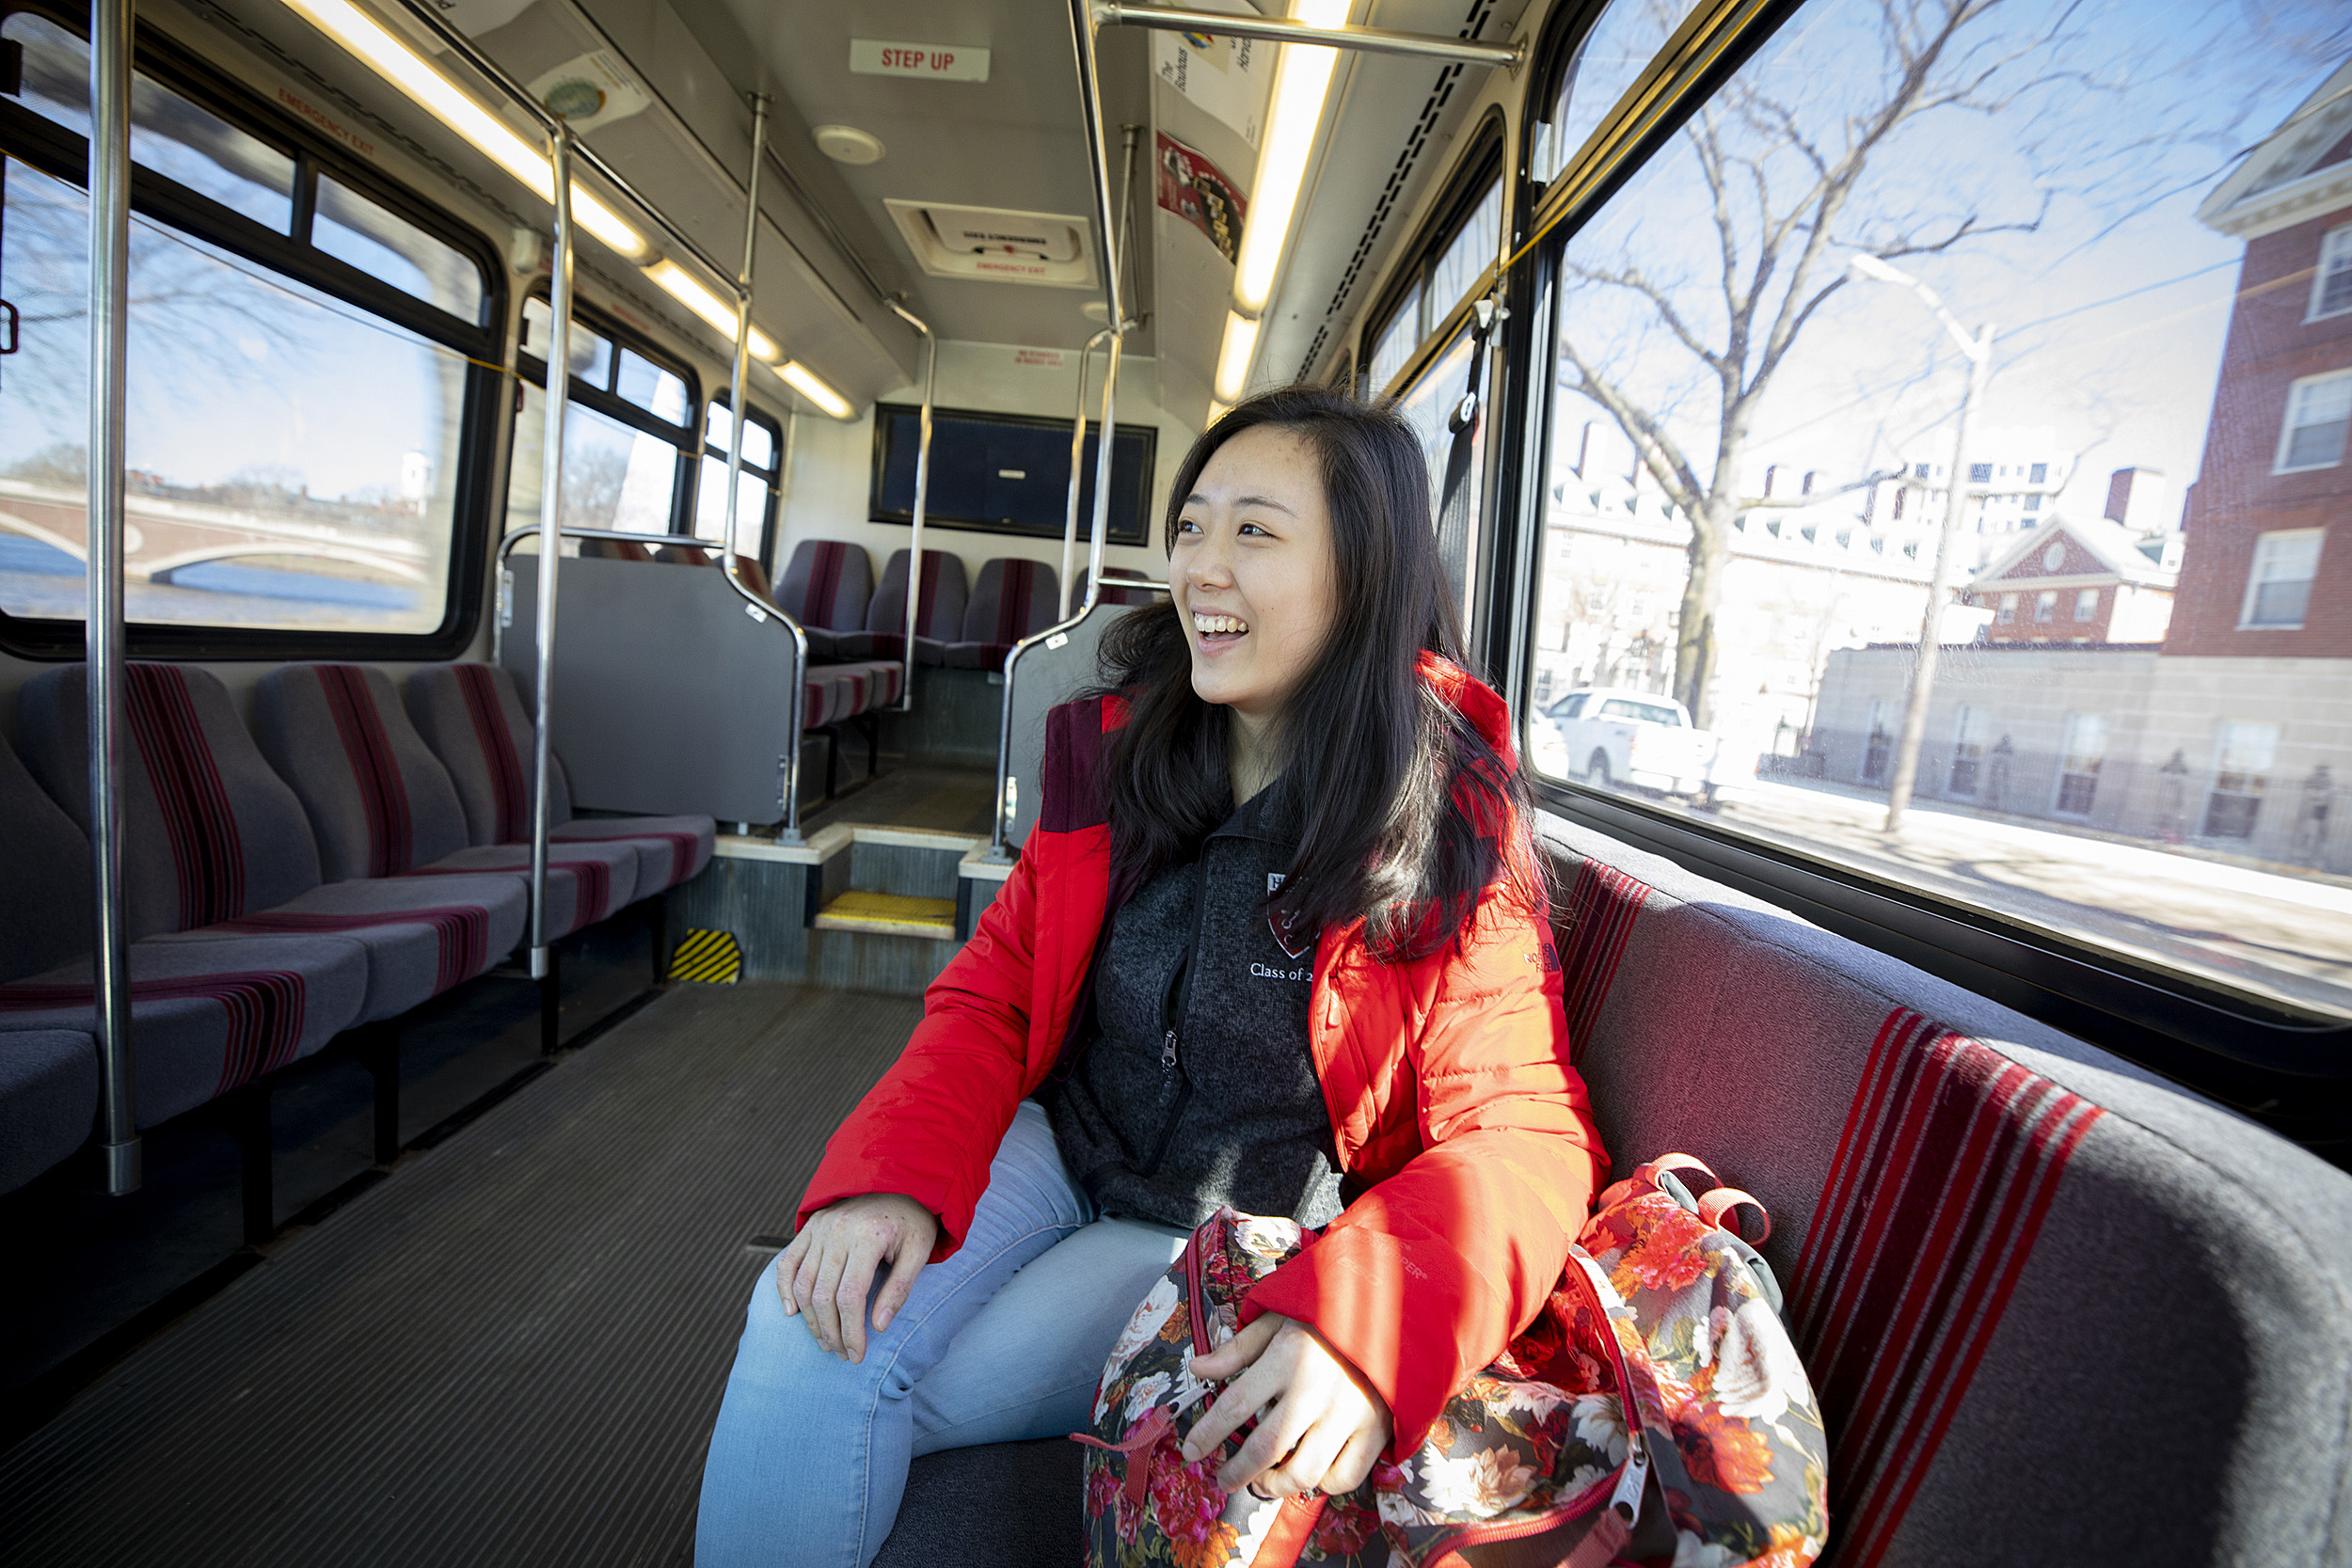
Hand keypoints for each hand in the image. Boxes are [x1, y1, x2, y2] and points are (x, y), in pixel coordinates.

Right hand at [773, 1193, 938, 1363]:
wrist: (899, 1176)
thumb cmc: (913, 1217)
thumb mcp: (919, 1250)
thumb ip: (900, 1288)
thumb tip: (878, 1327)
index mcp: (868, 1237)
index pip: (850, 1297)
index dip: (851, 1332)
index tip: (858, 1355)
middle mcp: (838, 1230)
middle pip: (823, 1295)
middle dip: (831, 1333)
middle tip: (842, 1354)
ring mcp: (820, 1227)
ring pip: (802, 1283)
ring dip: (810, 1319)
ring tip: (825, 1341)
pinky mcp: (810, 1225)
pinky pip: (788, 1261)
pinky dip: (784, 1288)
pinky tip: (792, 1312)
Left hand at [1178, 1313, 1391, 1498]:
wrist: (1394, 1313)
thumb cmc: (1325, 1317)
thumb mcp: (1277, 1318)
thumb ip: (1237, 1349)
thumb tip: (1197, 1369)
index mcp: (1286, 1357)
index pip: (1234, 1405)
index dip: (1207, 1434)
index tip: (1191, 1451)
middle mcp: (1315, 1389)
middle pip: (1265, 1448)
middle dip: (1235, 1471)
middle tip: (1221, 1478)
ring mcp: (1348, 1413)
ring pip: (1303, 1471)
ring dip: (1274, 1485)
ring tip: (1261, 1482)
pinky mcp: (1376, 1429)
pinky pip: (1344, 1476)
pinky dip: (1321, 1484)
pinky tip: (1306, 1475)